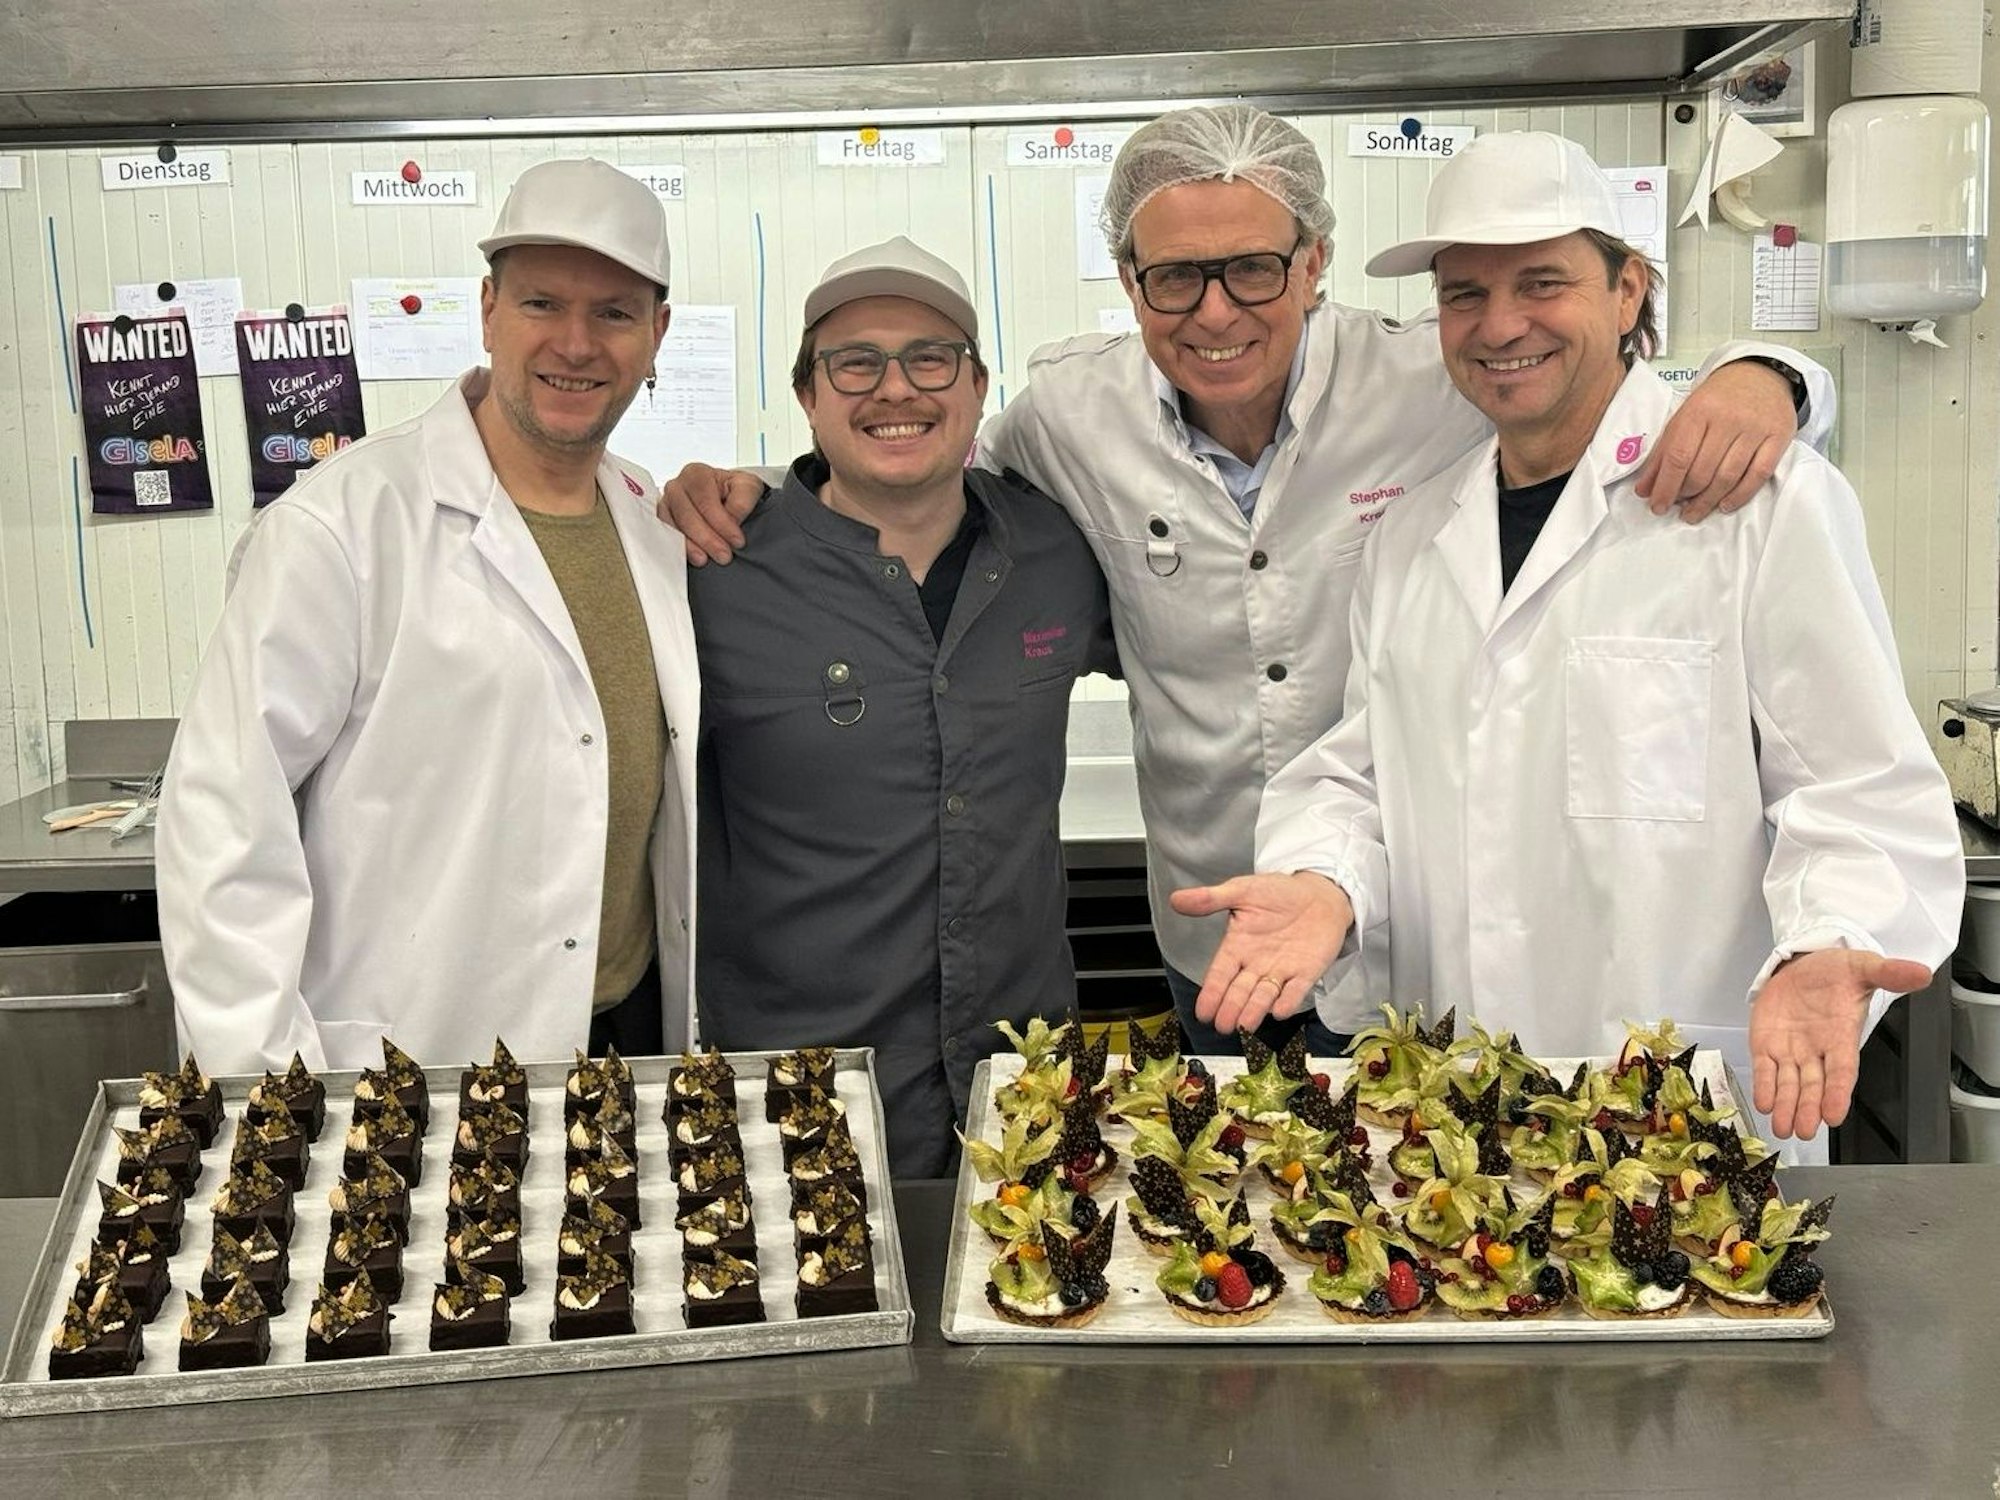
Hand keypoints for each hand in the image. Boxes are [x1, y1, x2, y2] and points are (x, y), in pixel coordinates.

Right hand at [656, 462, 764, 564]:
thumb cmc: (733, 491)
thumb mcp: (748, 487)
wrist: (725, 498)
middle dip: (707, 538)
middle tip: (724, 555)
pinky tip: (691, 557)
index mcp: (696, 474)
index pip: (705, 499)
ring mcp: (666, 504)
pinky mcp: (662, 521)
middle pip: (687, 514)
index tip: (737, 540)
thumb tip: (732, 517)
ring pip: (673, 526)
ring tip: (705, 560)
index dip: (721, 522)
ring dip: (690, 545)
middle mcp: (677, 487)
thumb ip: (743, 499)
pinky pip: (665, 535)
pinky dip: (678, 548)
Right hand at [1168, 873, 1353, 1034]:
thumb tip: (1177, 899)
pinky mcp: (1307, 971)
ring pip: (1264, 995)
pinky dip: (1288, 1000)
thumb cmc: (1279, 893)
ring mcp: (1282, 969)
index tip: (1202, 1011)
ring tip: (1244, 1025)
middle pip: (1240, 991)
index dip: (1211, 993)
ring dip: (1254, 1011)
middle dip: (1230, 1008)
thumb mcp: (1241, 890)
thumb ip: (1211, 898)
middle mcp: (1257, 963)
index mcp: (1238, 946)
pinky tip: (1279, 1010)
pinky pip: (1296, 989)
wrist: (1319, 892)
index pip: (1220, 974)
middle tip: (1222, 1024)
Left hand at [1635, 359, 1795, 521]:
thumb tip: (1644, 489)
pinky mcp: (1779, 436)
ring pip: (1729, 476)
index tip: (1657, 505)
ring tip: (1694, 513)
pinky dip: (1740, 495)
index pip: (1678, 457)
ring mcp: (1756, 428)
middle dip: (1686, 495)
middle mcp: (1728, 419)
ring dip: (1708, 501)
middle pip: (1703, 470)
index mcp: (1699, 411)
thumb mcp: (1684, 417)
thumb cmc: (1716, 400)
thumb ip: (1663, 452)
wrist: (1761, 374)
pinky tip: (1724, 505)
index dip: (1665, 486)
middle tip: (1678, 508)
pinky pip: (1758, 474)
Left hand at [1749, 949, 1931, 1138]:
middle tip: (1804, 1130)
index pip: (1842, 1070)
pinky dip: (1764, 1086)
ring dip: (1786, 1106)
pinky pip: (1765, 1068)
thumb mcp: (1863, 967)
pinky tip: (1764, 1104)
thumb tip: (1921, 973)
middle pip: (1814, 1085)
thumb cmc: (1836, 971)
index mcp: (1841, 1036)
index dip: (1838, 1093)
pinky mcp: (1766, 1042)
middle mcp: (1817, 1050)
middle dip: (1809, 1108)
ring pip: (1789, 1084)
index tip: (1835, 1115)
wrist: (1805, 964)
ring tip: (1783, 1128)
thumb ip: (1889, 973)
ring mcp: (1791, 1049)